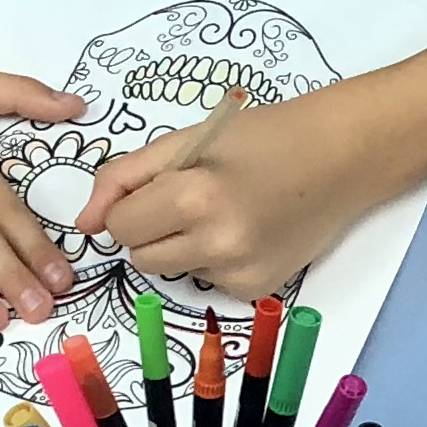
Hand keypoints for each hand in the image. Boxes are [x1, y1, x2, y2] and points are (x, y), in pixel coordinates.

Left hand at [80, 89, 373, 298]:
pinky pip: (207, 281)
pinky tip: (247, 232)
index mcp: (193, 197)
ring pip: (172, 270)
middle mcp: (216, 244)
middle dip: (152, 229)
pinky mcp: (256, 289)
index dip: (132, 205)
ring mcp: (239, 273)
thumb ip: (124, 178)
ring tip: (224, 211)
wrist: (342, 157)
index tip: (159, 186)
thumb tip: (84, 226)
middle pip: (141, 256)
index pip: (120, 227)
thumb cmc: (265, 137)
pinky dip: (214, 259)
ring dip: (182, 245)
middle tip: (191, 197)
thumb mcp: (187, 140)